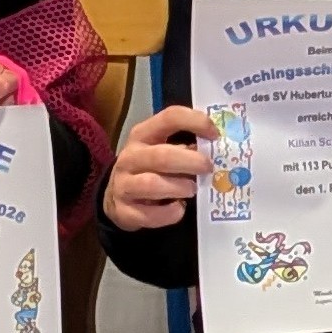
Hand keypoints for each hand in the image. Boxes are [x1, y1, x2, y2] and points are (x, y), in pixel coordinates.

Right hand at [103, 102, 217, 231]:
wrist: (116, 196)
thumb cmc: (148, 168)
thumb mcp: (161, 150)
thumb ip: (184, 148)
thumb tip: (214, 151)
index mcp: (143, 135)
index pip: (169, 118)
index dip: (195, 122)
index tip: (215, 135)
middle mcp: (130, 157)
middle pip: (161, 156)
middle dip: (190, 162)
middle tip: (208, 169)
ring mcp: (123, 184)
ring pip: (152, 184)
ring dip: (178, 187)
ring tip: (192, 190)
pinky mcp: (123, 211)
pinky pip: (148, 214)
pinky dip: (168, 213)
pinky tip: (179, 209)